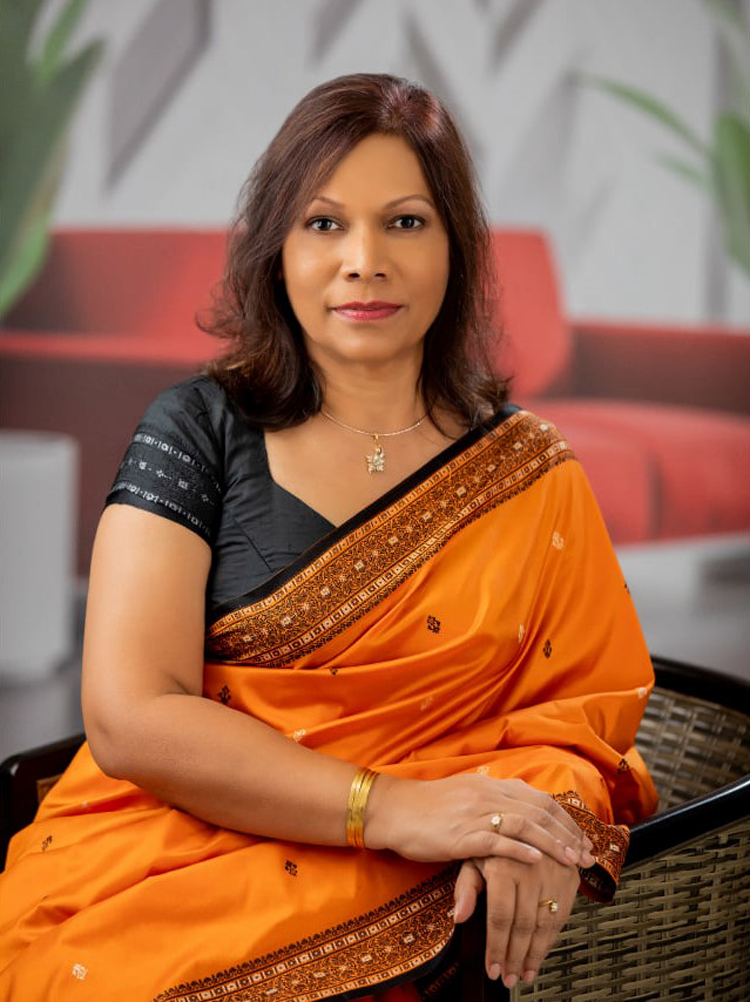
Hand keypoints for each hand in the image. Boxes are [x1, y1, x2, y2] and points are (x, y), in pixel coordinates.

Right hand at [365, 774, 594, 868]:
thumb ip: (487, 795)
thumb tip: (506, 791)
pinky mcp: (462, 835)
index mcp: (490, 785)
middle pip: (538, 811)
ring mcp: (475, 814)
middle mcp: (487, 794)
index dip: (564, 819)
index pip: (538, 799)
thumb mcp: (463, 794)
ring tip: (572, 860)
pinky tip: (537, 861)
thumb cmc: (427, 808)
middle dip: (567, 834)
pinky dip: (520, 851)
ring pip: (524, 826)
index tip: (582, 838)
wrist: (393, 810)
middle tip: (586, 855)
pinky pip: (496, 842)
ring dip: (552, 844)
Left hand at [454, 852, 579, 987]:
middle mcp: (531, 868)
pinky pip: (563, 915)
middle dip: (515, 957)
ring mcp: (553, 872)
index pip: (500, 917)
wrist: (524, 816)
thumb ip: (465, 887)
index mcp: (504, 864)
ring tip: (525, 974)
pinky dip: (552, 938)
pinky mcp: (570, 876)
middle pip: (523, 924)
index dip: (496, 947)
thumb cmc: (492, 840)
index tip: (492, 969)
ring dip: (535, 954)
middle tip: (509, 978)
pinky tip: (541, 953)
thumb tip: (459, 917)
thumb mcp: (472, 857)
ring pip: (546, 924)